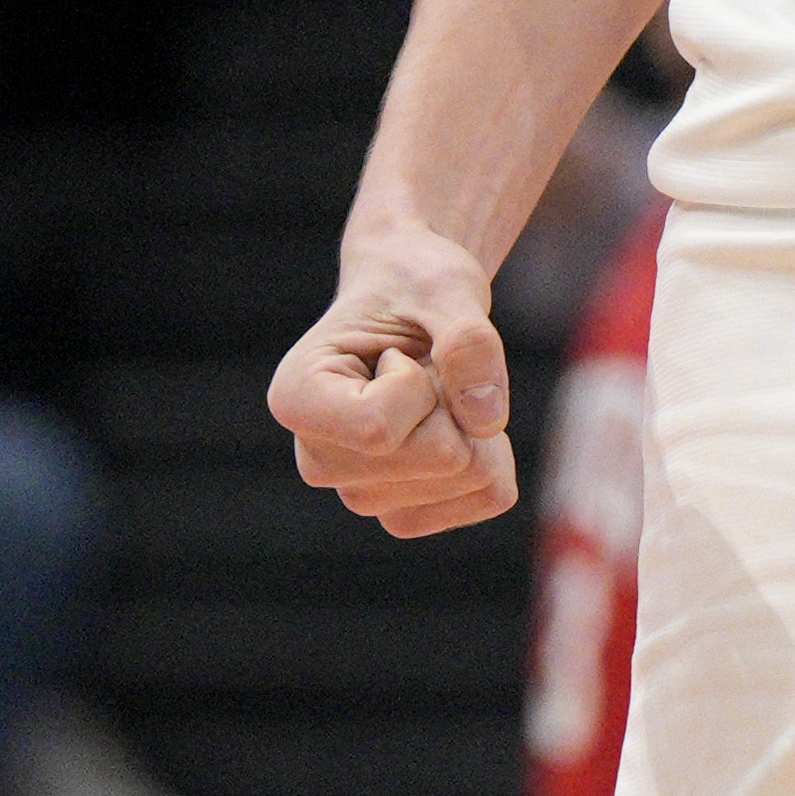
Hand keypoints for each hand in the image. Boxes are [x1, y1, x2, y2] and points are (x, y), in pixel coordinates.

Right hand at [269, 225, 518, 536]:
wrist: (413, 297)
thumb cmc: (416, 284)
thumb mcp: (445, 287)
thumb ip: (467, 341)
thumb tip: (488, 424)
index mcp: (297, 400)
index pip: (379, 429)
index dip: (418, 382)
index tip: (396, 352)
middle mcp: (319, 460)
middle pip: (438, 457)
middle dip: (455, 400)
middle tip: (425, 365)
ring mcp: (361, 494)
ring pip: (469, 479)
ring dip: (475, 423)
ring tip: (433, 387)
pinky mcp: (406, 512)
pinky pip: (490, 495)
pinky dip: (497, 451)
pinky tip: (457, 418)